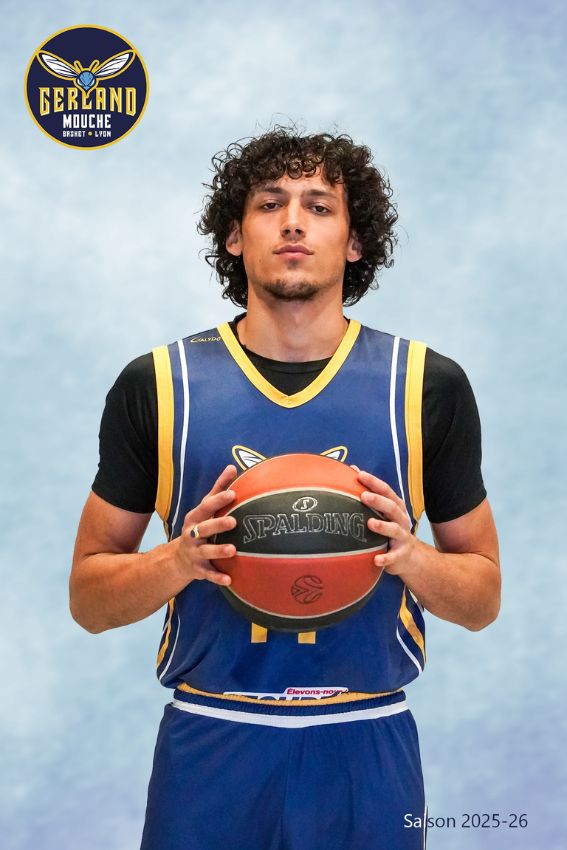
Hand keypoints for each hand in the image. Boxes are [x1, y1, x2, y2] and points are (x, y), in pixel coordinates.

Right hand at [174, 465, 237, 585]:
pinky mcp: (199, 569)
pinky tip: (230, 580)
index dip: (218, 500)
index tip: (233, 494)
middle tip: (234, 521)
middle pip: (204, 528)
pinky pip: (208, 574)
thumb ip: (218, 489)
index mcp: (195, 518)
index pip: (206, 507)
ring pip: (206, 552)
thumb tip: (233, 467)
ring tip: (233, 550)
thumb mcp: (205, 509)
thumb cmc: (200, 527)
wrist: (179, 559)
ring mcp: (195, 553)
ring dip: (219, 551)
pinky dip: (217, 577)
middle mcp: (192, 535)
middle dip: (218, 525)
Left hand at [356, 468, 417, 576]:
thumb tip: (352, 472)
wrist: (411, 557)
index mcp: (396, 508)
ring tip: (370, 523)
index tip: (360, 474)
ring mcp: (402, 537)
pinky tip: (376, 560)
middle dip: (378, 501)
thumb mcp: (384, 513)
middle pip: (391, 507)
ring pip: (395, 530)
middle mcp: (401, 520)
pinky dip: (386, 558)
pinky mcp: (401, 555)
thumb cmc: (391, 530)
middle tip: (363, 496)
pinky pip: (393, 557)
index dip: (374, 482)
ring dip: (383, 526)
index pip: (386, 491)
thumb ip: (371, 497)